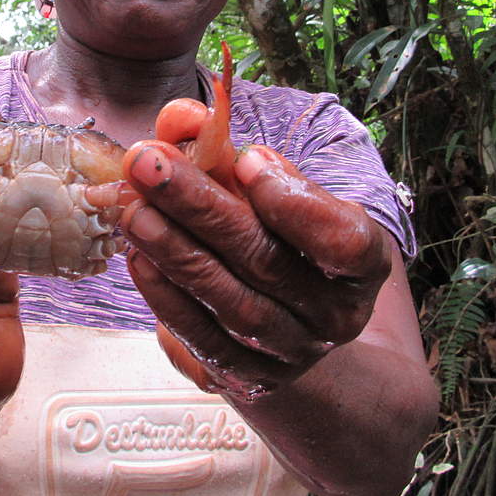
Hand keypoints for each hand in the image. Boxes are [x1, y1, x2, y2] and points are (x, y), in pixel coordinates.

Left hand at [120, 135, 390, 401]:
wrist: (288, 321)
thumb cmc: (276, 236)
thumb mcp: (265, 188)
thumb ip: (223, 145)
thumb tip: (182, 117)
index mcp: (361, 261)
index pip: (344, 240)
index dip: (297, 203)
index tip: (247, 159)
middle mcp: (336, 314)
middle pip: (268, 262)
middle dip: (202, 207)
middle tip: (149, 163)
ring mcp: (292, 352)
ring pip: (233, 304)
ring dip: (176, 252)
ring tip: (133, 209)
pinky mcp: (248, 378)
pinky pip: (205, 341)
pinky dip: (167, 299)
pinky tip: (138, 258)